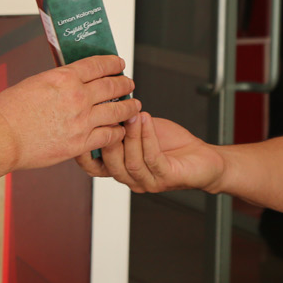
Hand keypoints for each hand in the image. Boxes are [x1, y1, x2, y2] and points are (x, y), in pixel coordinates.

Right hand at [0, 55, 139, 171]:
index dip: (112, 63)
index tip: (118, 63)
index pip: (97, 65)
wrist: (1, 137)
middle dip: (124, 84)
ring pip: (116, 111)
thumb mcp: (35, 82)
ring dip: (128, 108)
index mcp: (64, 77)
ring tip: (134, 107)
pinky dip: (117, 132)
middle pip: (112, 86)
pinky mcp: (79, 144)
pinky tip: (120, 131)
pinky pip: (108, 136)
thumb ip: (58, 82)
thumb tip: (70, 82)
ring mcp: (81, 121)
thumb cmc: (9, 111)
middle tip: (130, 84)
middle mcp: (77, 97)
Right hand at [77, 112, 224, 193]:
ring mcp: (149, 181)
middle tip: (108, 115)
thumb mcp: (140, 130)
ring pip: (131, 162)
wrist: (201, 158)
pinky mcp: (167, 177)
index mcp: (121, 168)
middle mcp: (131, 179)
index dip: (84, 152)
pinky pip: (153, 159)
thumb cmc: (170, 144)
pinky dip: (148, 137)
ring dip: (130, 135)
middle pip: (109, 165)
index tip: (80, 127)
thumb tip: (107, 100)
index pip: (93, 168)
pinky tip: (146, 120)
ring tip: (131, 114)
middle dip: (107, 137)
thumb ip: (122, 123)